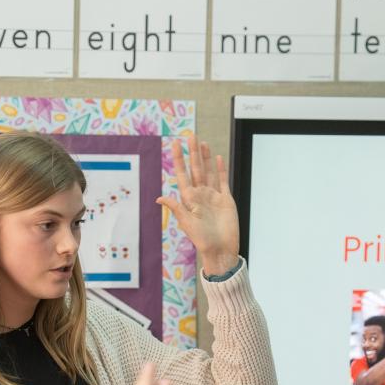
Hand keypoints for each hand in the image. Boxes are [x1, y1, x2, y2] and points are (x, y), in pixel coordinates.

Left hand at [156, 135, 239, 276]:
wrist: (221, 249)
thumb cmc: (202, 240)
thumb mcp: (187, 223)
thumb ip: (176, 208)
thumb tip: (159, 198)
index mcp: (189, 199)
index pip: (182, 174)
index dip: (179, 159)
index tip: (175, 144)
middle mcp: (200, 195)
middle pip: (196, 169)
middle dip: (193, 153)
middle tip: (191, 135)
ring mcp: (213, 196)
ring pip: (208, 172)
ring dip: (205, 158)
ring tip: (202, 143)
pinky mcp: (226, 199)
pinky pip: (222, 181)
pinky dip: (219, 169)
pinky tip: (217, 158)